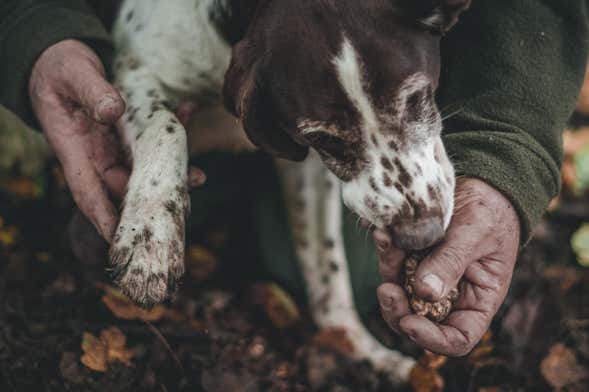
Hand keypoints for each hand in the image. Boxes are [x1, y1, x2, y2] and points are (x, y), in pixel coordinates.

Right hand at [29, 40, 204, 241]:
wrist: (60, 61)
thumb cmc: (59, 69)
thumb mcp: (72, 74)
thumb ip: (91, 92)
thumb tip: (113, 111)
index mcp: (74, 150)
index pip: (89, 192)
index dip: (105, 217)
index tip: (122, 238)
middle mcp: (95, 155)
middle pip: (123, 187)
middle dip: (151, 200)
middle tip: (181, 207)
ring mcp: (112, 147)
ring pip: (143, 169)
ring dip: (170, 173)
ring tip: (198, 176)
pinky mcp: (127, 135)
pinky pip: (151, 141)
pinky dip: (170, 133)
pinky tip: (188, 113)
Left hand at [374, 178, 519, 355]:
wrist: (481, 182)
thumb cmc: (491, 212)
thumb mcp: (475, 235)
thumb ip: (451, 263)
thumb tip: (424, 293)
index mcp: (476, 301)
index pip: (456, 338)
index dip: (432, 340)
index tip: (410, 323)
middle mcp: (449, 295)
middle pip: (417, 320)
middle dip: (397, 310)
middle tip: (386, 289)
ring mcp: (426, 277)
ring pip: (399, 291)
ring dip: (388, 271)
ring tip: (385, 241)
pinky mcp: (410, 258)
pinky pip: (393, 262)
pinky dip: (386, 250)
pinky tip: (383, 232)